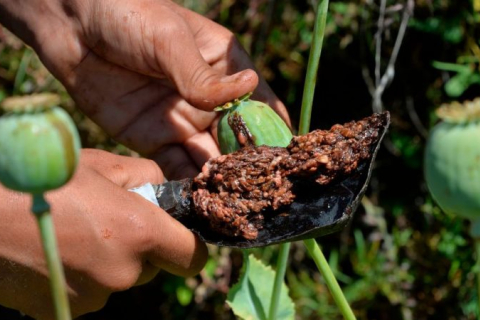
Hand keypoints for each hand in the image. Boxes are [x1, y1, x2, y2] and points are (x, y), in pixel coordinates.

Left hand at [0, 0, 290, 178]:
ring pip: (210, 158)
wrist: (69, 24)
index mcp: (226, 67)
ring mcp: (183, 122)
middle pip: (238, 139)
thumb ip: (203, 76)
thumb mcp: (170, 40)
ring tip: (234, 204)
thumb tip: (249, 90)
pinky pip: (177, 168)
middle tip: (259, 194)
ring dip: (221, 180)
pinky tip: (201, 202)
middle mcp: (210, 100)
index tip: (285, 161)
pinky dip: (190, 186)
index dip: (274, 132)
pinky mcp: (154, 140)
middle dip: (249, 165)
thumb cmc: (128, 14)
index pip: (261, 104)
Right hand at [0, 149, 206, 319]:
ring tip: (75, 232)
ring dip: (109, 261)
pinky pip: (89, 292)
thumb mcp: (103, 164)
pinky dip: (82, 276)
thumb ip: (147, 178)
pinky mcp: (62, 313)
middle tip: (109, 221)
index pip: (193, 257)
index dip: (190, 245)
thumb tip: (162, 194)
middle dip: (141, 247)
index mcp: (140, 234)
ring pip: (119, 279)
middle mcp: (122, 274)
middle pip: (152, 267)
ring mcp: (92, 299)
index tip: (177, 234)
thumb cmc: (44, 179)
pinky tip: (56, 252)